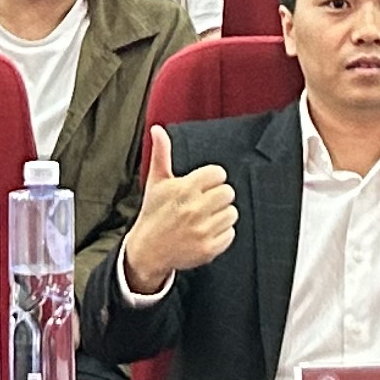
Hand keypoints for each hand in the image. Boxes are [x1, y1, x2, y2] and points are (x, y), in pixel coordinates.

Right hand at [121, 125, 241, 292]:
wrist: (147, 251)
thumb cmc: (154, 213)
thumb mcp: (156, 182)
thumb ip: (162, 153)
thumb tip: (158, 129)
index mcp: (184, 189)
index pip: (218, 174)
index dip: (211, 179)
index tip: (202, 186)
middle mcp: (194, 209)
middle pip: (228, 192)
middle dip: (218, 196)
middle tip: (204, 203)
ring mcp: (202, 230)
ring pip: (232, 213)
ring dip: (221, 215)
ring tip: (205, 218)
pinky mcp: (208, 249)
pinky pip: (230, 234)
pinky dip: (222, 234)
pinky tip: (206, 232)